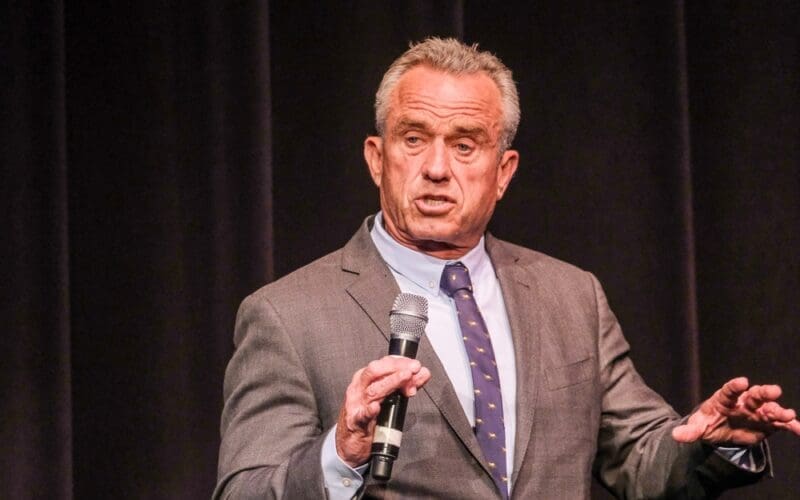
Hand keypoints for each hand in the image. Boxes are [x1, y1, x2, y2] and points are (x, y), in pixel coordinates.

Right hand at [335, 356, 430, 466]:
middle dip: (397, 368)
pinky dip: (369, 411)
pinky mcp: (354, 423)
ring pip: (372, 390)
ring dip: (391, 382)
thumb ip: (405, 385)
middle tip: (413, 369)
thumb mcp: (386, 397)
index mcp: (366, 379)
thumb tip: (423, 373)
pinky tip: (376, 407)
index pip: (383, 363)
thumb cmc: (367, 417)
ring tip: (405, 378)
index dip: (402, 362)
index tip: (416, 365)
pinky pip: (361, 416)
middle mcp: (359, 388)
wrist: (350, 442)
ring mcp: (356, 405)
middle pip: (375, 371)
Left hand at [672, 377, 799, 445]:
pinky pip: (781, 424)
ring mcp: (757, 412)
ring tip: (787, 414)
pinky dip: (791, 425)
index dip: (735, 385)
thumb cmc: (709, 423)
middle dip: (764, 393)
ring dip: (779, 410)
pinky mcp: (768, 424)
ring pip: (770, 408)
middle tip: (773, 391)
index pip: (729, 390)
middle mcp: (744, 402)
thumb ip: (690, 431)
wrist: (720, 431)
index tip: (742, 382)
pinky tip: (799, 429)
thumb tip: (676, 435)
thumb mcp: (698, 427)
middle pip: (755, 395)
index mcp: (725, 398)